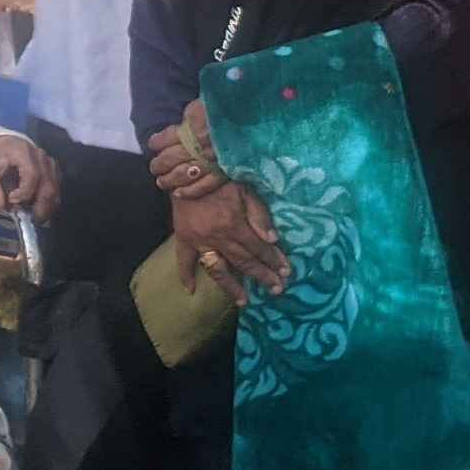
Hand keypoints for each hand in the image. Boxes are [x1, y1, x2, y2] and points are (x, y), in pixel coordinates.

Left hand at [0, 134, 60, 225]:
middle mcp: (41, 157)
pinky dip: (50, 204)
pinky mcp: (54, 172)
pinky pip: (57, 190)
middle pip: (48, 185)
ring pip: (54, 189)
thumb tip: (0, 204)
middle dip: (39, 206)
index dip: (24, 192)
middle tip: (29, 219)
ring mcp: (50, 164)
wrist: (9, 145)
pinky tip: (40, 212)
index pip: (32, 174)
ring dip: (46, 207)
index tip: (11, 200)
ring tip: (35, 218)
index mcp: (23, 152)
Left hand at [143, 100, 224, 195]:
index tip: (153, 143)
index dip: (157, 142)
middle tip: (154, 167)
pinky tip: (178, 193)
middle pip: (171, 159)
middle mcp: (199, 146)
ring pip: (183, 175)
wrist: (255, 116)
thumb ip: (189, 116)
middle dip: (159, 164)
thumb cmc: (228, 107)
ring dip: (169, 179)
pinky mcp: (223, 173)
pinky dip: (189, 191)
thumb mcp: (203, 104)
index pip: (166, 138)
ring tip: (161, 181)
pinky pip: (203, 186)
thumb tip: (178, 126)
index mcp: (192, 127)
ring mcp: (211, 161)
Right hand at [171, 178, 289, 296]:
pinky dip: (186, 275)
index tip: (286, 272)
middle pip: (243, 262)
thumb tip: (272, 239)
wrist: (187, 167)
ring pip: (217, 268)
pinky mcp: (183, 237)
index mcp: (233, 224)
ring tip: (244, 302)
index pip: (258, 248)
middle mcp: (217, 237)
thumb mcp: (244, 189)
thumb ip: (259, 215)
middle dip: (261, 276)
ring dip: (231, 286)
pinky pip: (183, 260)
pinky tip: (191, 290)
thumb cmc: (219, 176)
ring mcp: (198, 240)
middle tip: (276, 290)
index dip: (273, 260)